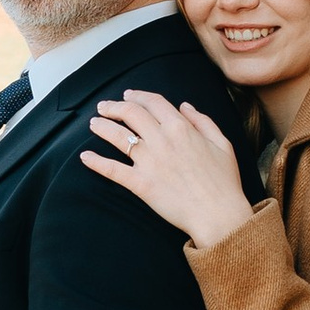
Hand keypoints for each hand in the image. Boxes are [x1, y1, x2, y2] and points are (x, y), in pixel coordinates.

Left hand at [83, 89, 259, 249]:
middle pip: (130, 113)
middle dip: (113, 107)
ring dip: (102, 127)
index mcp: (181, 128)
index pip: (153, 102)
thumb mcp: (222, 143)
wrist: (218, 213)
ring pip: (118, 136)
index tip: (127, 95)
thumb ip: (202, 121)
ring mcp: (149, 162)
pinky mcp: (141, 184)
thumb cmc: (224, 182)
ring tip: (93, 124)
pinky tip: (85, 157)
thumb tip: (185, 106)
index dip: (137, 96)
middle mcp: (162, 140)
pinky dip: (96, 162)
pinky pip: (113, 169)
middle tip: (103, 107)